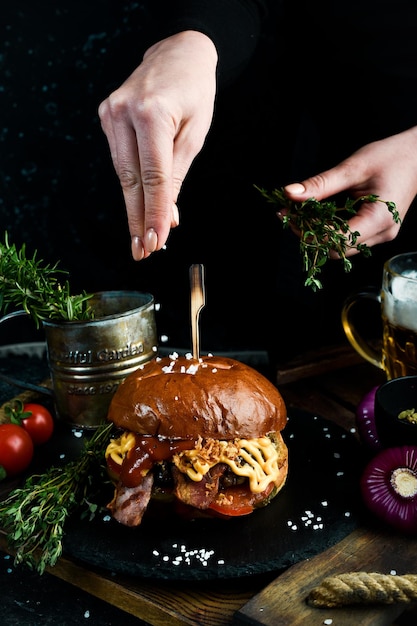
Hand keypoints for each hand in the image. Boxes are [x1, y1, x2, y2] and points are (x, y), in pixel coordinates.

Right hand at [98, 31, 217, 259]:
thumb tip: (169, 217)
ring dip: (134, 207)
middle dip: (139, 219)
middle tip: (143, 252)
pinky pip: (119, 160)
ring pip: (121, 174)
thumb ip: (176, 176)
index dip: (155, 213)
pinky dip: (131, 185)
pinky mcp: (106, 116)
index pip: (153, 177)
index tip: (158, 242)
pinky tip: (139, 207)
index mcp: (152, 113)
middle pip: (131, 180)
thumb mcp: (194, 135)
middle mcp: (124, 112)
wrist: (177, 54)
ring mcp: (110, 113)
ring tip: (143, 238)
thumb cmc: (194, 93)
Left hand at [284, 126, 416, 256]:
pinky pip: (349, 238)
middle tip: (291, 214)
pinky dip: (330, 229)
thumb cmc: (392, 156)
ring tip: (301, 213)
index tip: (288, 215)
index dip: (308, 231)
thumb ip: (321, 184)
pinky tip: (317, 214)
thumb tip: (290, 194)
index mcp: (379, 218)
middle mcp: (382, 233)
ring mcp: (381, 235)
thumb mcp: (353, 167)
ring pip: (341, 247)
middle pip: (336, 249)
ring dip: (318, 233)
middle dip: (310, 234)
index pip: (336, 238)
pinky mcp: (377, 231)